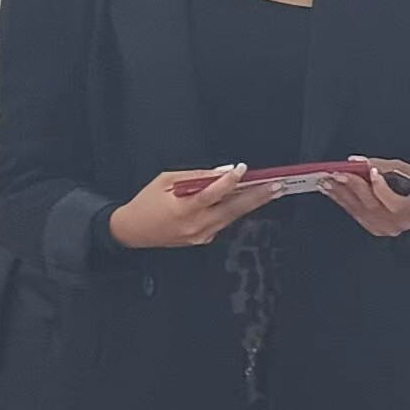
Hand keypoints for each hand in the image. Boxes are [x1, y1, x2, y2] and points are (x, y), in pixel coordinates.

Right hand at [111, 166, 276, 249]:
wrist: (133, 231)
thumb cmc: (146, 202)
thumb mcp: (166, 180)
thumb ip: (196, 177)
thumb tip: (222, 172)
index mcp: (183, 209)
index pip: (212, 194)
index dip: (229, 181)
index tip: (242, 169)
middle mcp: (195, 225)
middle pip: (232, 209)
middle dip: (257, 196)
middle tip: (277, 186)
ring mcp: (200, 235)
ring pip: (232, 216)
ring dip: (253, 203)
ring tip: (272, 191)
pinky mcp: (202, 239)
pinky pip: (223, 222)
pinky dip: (235, 210)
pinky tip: (249, 200)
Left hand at [323, 156, 409, 238]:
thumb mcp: (407, 171)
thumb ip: (383, 166)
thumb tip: (360, 162)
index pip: (393, 201)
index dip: (381, 186)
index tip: (371, 170)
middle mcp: (397, 223)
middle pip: (371, 205)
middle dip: (352, 187)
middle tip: (337, 174)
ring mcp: (384, 228)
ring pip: (359, 210)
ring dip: (340, 194)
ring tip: (327, 181)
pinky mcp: (373, 228)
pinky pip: (355, 214)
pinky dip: (342, 200)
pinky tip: (331, 190)